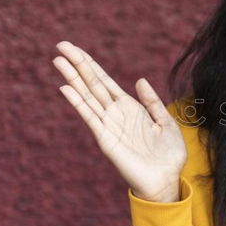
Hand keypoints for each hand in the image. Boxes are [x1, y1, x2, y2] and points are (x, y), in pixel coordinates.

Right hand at [52, 41, 187, 201]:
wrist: (166, 180)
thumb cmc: (168, 155)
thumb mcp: (165, 122)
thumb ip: (152, 102)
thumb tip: (139, 80)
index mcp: (130, 109)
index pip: (106, 82)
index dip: (92, 65)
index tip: (76, 49)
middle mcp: (115, 114)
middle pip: (92, 84)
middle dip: (78, 65)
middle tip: (60, 45)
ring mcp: (108, 126)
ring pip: (87, 96)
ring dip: (73, 78)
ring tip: (57, 60)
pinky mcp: (106, 139)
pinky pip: (90, 117)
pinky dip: (78, 103)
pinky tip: (66, 88)